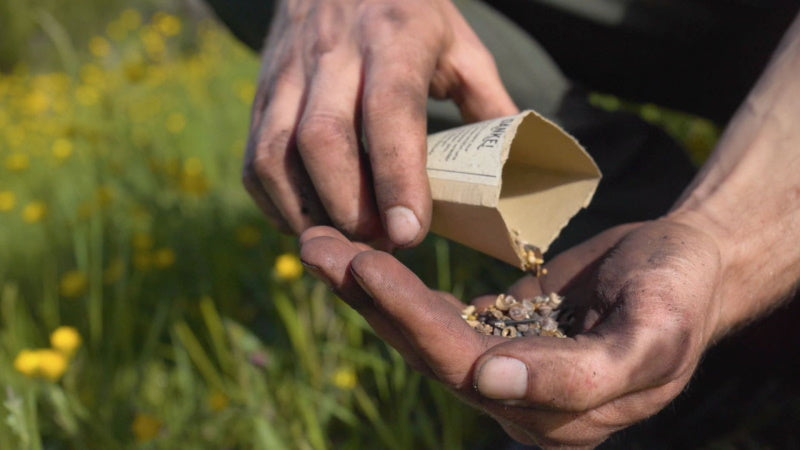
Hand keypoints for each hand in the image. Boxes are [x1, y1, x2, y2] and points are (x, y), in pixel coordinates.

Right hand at [242, 0, 516, 246]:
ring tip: (344, 237)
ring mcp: (288, 70)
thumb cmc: (410, 15)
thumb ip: (489, 105)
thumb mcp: (460, 46)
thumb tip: (515, 173)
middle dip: (348, 205)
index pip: (391, 110)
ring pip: (277, 151)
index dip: (397, 177)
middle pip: (323, 139)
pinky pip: (255, 154)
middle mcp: (334, 52)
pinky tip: (308, 219)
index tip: (408, 233)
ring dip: (307, 210)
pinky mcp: (262, 90)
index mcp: (395, 38)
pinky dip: (276, 200)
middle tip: (379, 241)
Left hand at [299, 220, 724, 447]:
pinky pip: (435, 315)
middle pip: (427, 352)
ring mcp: (505, 372)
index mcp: (558, 415)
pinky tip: (358, 259)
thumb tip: (491, 385)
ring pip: (421, 335)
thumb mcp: (655, 332)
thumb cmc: (681, 293)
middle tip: (315, 245)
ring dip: (369, 291)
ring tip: (319, 245)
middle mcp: (520, 403)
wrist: (686, 266)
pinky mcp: (496, 338)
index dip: (410, 318)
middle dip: (371, 298)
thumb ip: (583, 376)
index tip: (362, 264)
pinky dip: (396, 287)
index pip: (464, 367)